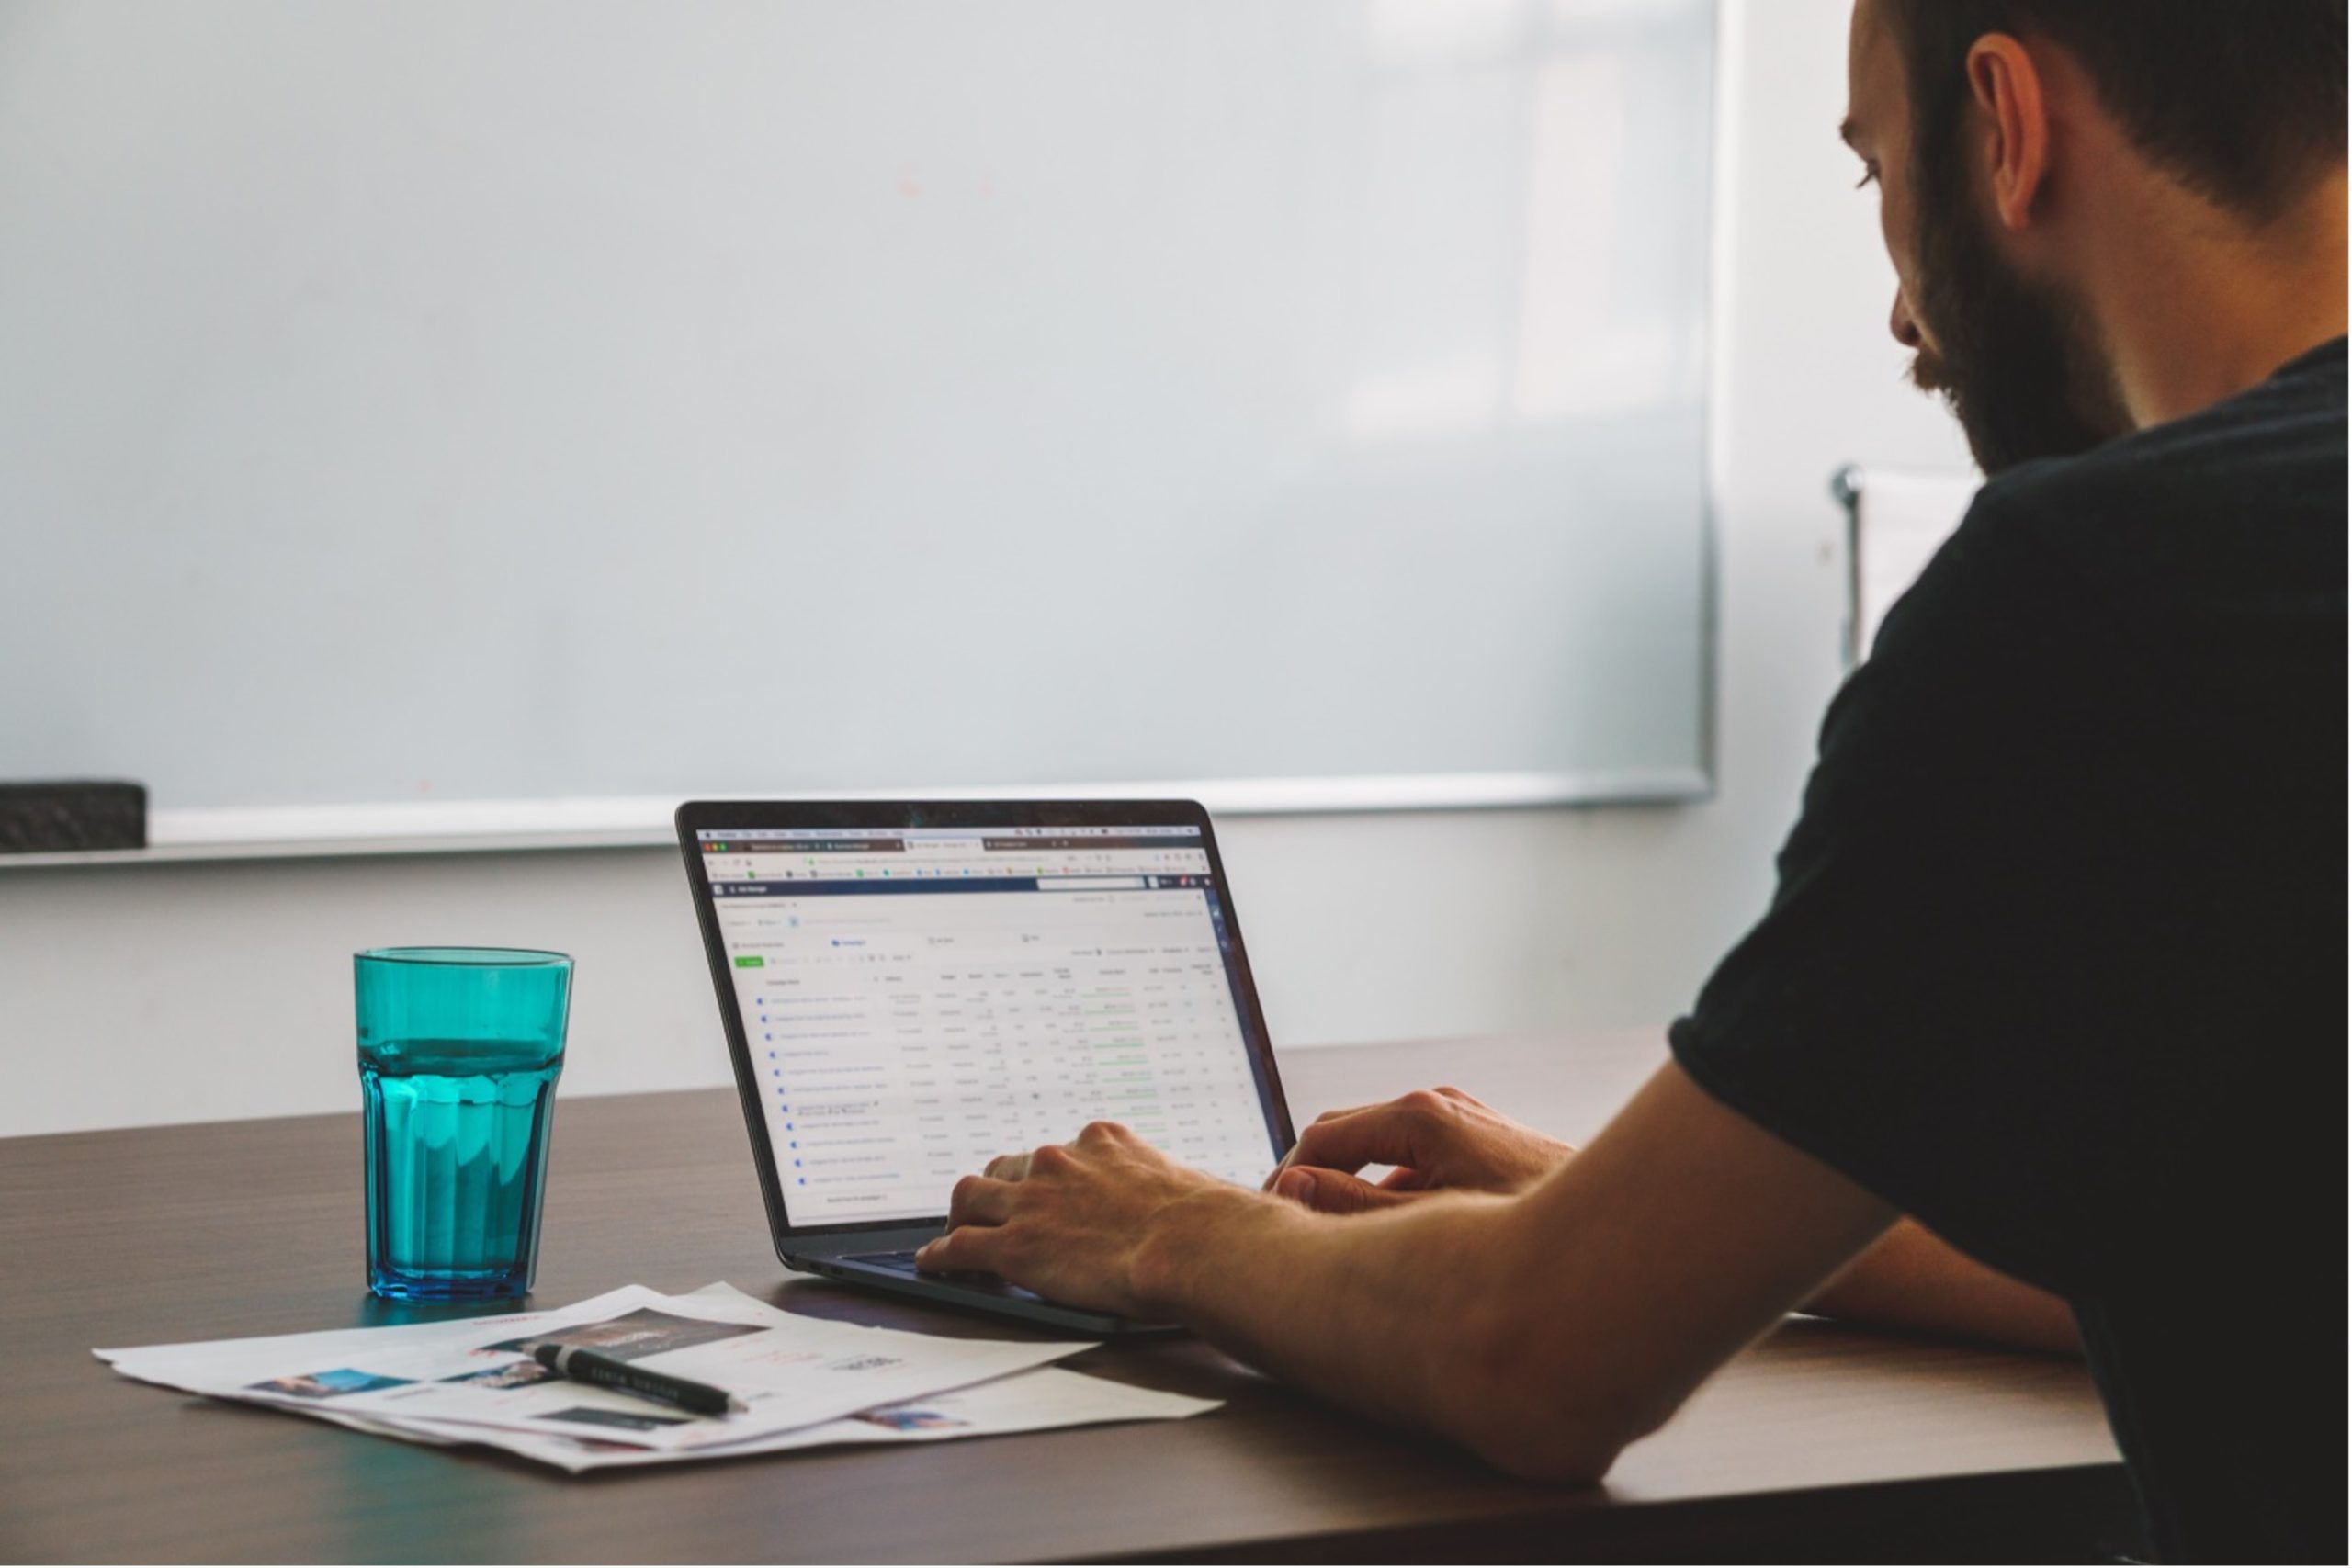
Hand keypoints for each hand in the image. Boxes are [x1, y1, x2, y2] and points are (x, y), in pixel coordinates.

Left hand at [917, 1121, 1246, 1317]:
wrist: (1194, 1246)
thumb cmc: (1213, 1224)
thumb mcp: (1202, 1186)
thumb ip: (1191, 1187)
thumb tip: (1264, 1187)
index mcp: (1103, 1142)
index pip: (1059, 1153)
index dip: (1049, 1177)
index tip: (1050, 1190)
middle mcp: (1059, 1161)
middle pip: (1008, 1168)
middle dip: (1001, 1190)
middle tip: (999, 1211)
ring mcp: (1031, 1201)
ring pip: (972, 1197)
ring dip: (963, 1215)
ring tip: (954, 1233)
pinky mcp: (1013, 1245)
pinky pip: (960, 1246)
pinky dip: (941, 1255)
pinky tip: (933, 1263)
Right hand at [1268, 1086, 1572, 1214]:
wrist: (1624, 1230)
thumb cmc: (1528, 1225)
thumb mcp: (1425, 1224)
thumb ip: (1349, 1206)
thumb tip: (1293, 1186)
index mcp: (1419, 1115)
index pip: (1321, 1137)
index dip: (1286, 1178)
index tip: (1269, 1217)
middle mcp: (1441, 1106)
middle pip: (1348, 1133)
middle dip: (1316, 1177)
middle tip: (1294, 1229)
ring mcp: (1467, 1120)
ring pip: (1386, 1150)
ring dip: (1358, 1188)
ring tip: (1347, 1242)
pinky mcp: (1487, 1141)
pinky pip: (1422, 1159)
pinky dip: (1398, 1191)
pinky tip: (1407, 1240)